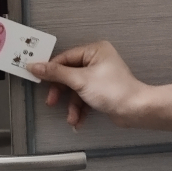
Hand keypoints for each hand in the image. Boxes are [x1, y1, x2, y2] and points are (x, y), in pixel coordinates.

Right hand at [26, 41, 148, 128]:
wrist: (135, 110)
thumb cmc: (115, 91)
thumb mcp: (79, 80)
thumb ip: (55, 73)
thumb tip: (36, 66)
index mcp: (94, 51)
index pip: (64, 58)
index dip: (50, 70)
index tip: (37, 77)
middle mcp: (96, 61)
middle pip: (68, 75)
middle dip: (62, 93)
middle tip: (52, 101)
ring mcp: (98, 76)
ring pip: (75, 90)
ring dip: (72, 105)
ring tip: (72, 117)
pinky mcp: (100, 90)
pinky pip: (83, 97)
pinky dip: (80, 109)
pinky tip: (79, 119)